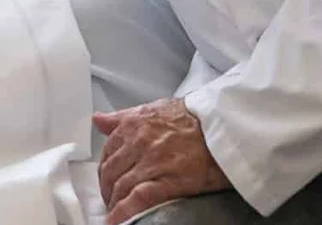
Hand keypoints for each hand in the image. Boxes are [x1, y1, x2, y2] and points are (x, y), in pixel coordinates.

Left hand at [93, 99, 230, 223]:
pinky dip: (124, 212)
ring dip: (114, 202)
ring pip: (122, 186)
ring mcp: (152, 162)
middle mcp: (139, 142)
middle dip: (107, 188)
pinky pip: (138, 198)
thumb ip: (123, 117)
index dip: (105, 168)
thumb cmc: (193, 117)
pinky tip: (118, 220)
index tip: (107, 178)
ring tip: (115, 210)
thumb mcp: (153, 108)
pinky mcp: (168, 180)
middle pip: (111, 171)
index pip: (107, 151)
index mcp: (133, 124)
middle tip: (110, 198)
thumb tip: (98, 120)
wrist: (223, 127)